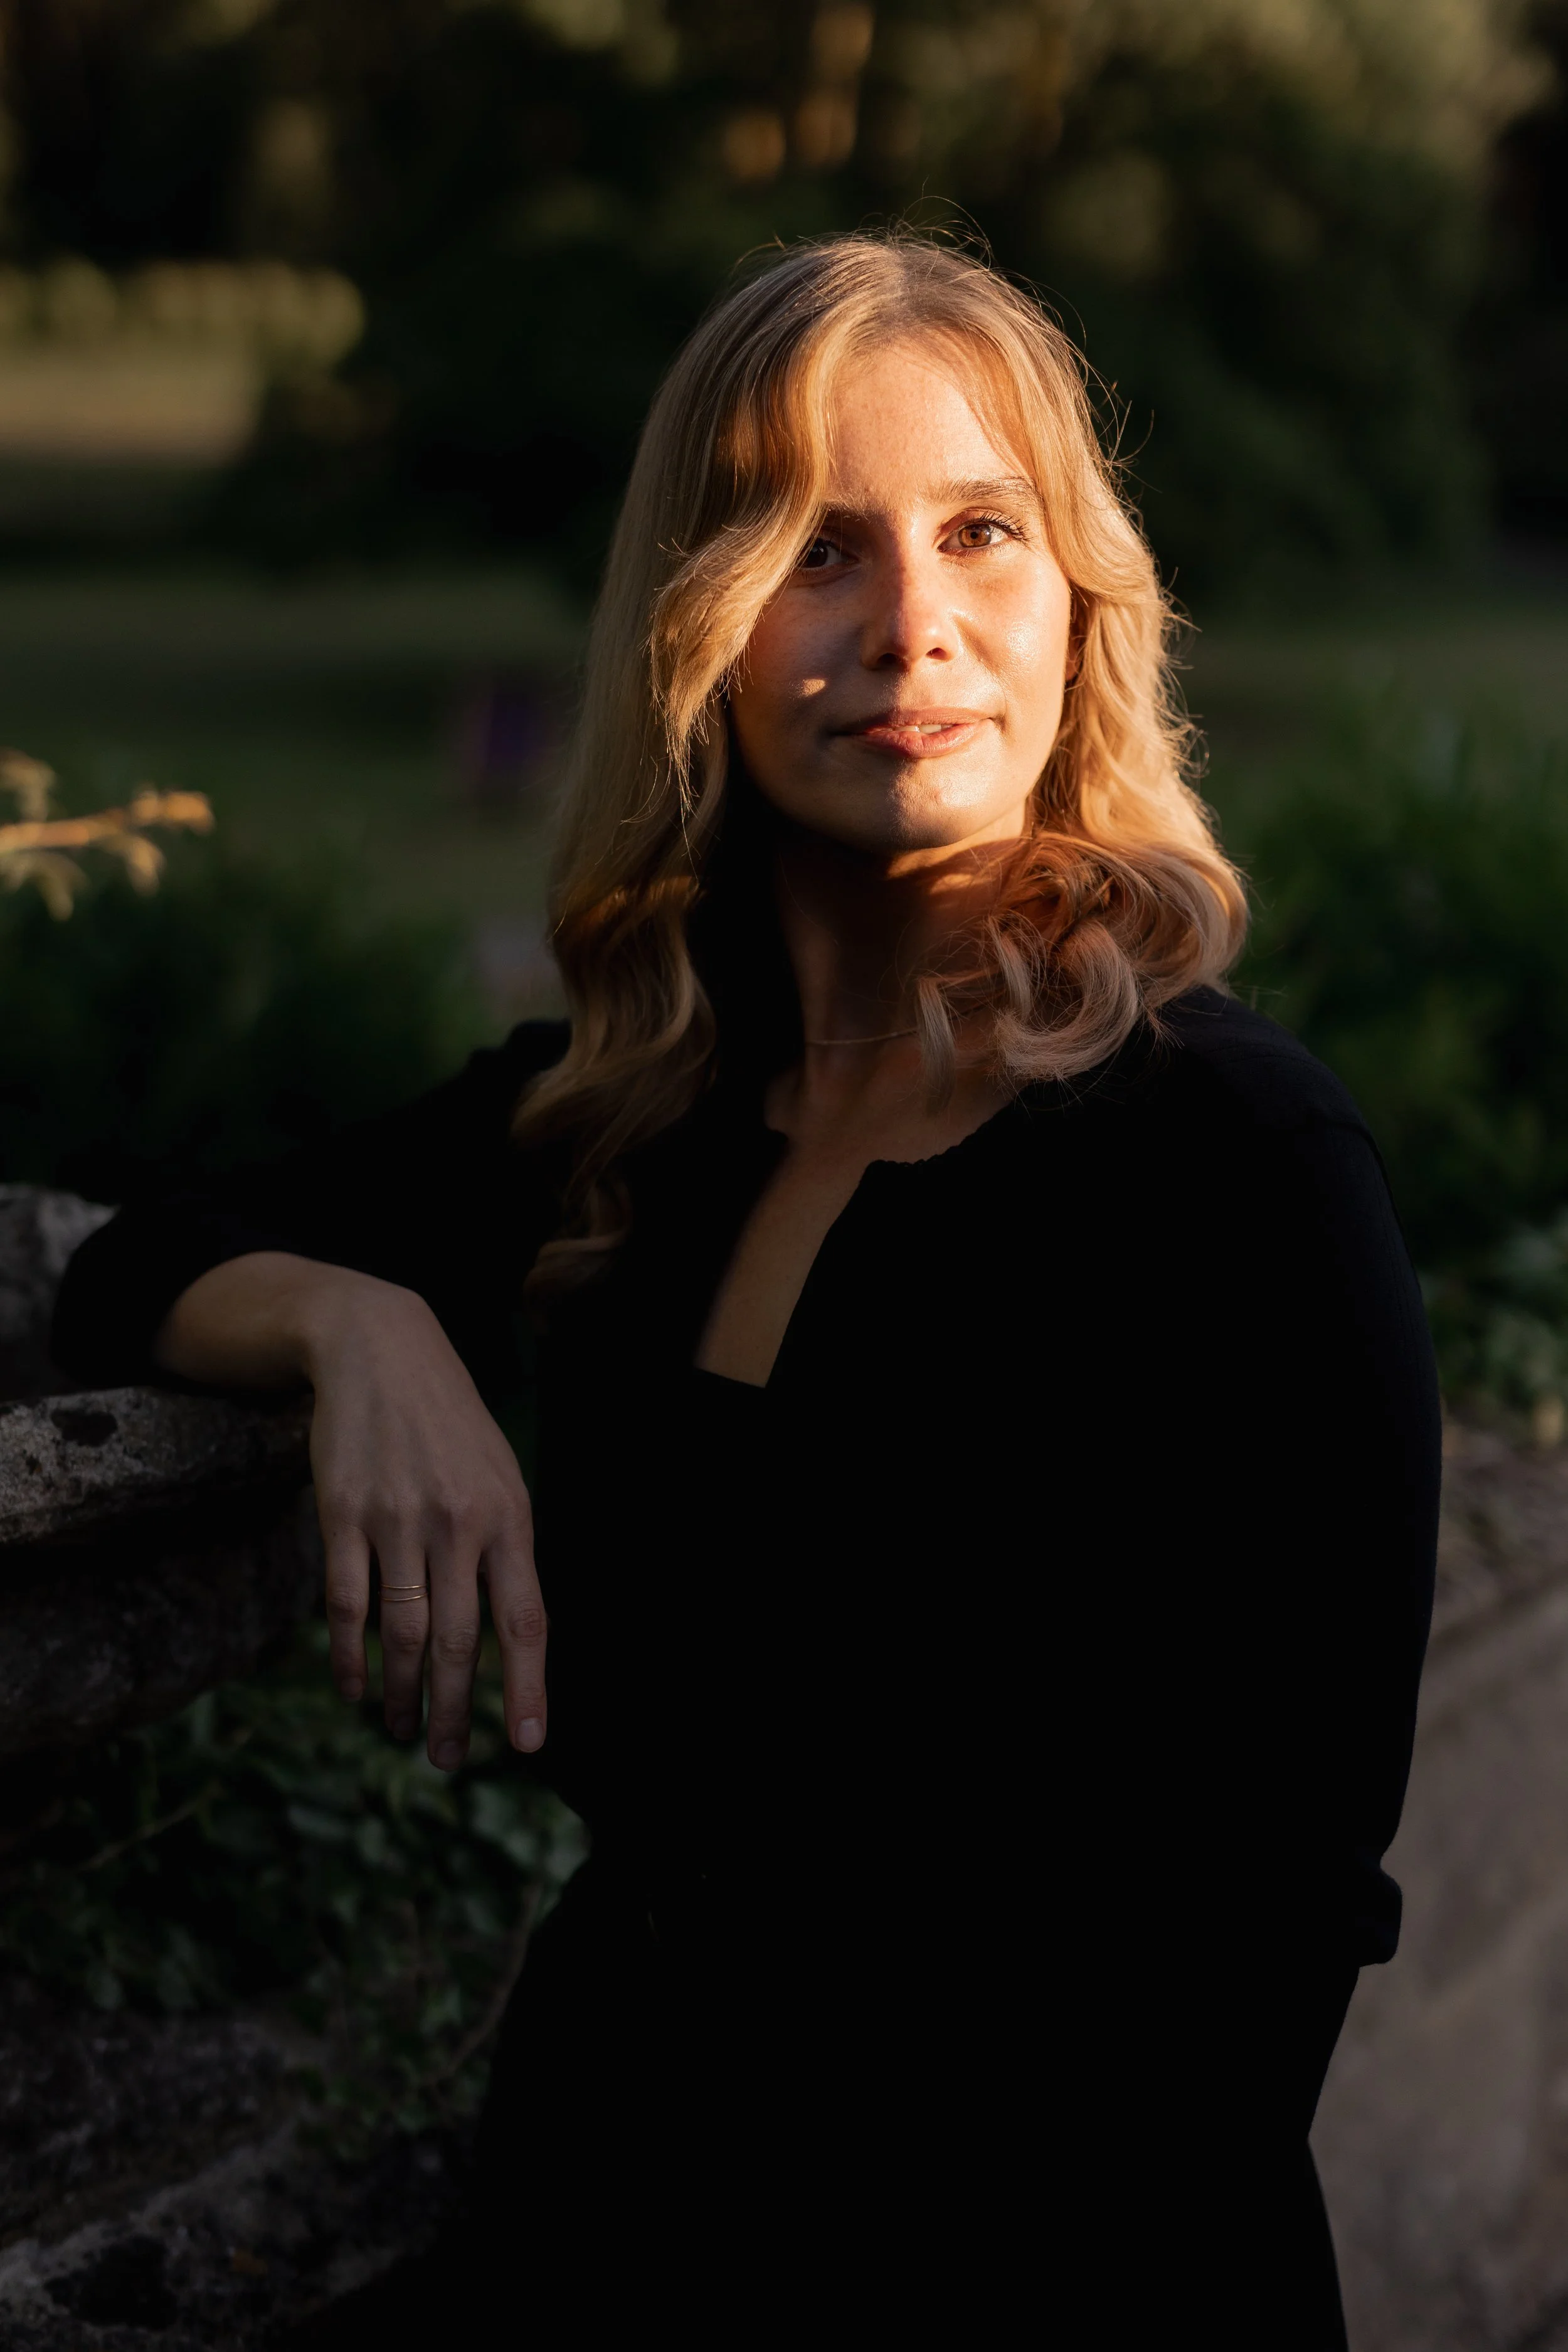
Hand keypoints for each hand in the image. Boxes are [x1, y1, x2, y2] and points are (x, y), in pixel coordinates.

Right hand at [155, 1253, 545, 1770]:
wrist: (382, 1350)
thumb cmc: (450, 1426)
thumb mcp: (501, 1476)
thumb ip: (509, 1550)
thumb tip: (513, 1636)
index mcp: (511, 1517)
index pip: (526, 1619)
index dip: (530, 1687)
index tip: (528, 1744)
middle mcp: (459, 1524)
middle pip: (461, 1641)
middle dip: (457, 1712)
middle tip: (447, 1759)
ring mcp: (399, 1521)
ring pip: (404, 1634)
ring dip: (404, 1695)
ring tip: (404, 1730)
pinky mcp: (344, 1515)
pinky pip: (347, 1605)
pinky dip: (350, 1657)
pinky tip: (355, 1689)